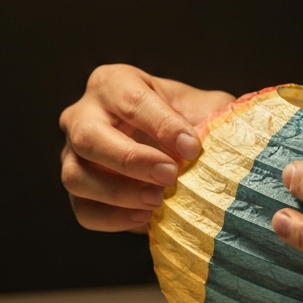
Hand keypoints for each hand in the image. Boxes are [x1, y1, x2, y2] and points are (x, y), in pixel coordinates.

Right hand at [60, 65, 233, 232]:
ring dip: (118, 193)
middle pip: (88, 137)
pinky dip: (113, 218)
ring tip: (159, 201)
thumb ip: (214, 118)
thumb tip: (230, 137)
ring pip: (76, 176)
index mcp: (114, 84)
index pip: (130, 101)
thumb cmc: (187, 122)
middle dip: (131, 160)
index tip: (192, 148)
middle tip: (170, 175)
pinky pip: (83, 209)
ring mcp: (72, 154)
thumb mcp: (204, 109)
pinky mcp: (77, 191)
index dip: (161, 125)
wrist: (175, 149)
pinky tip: (146, 218)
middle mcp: (83, 115)